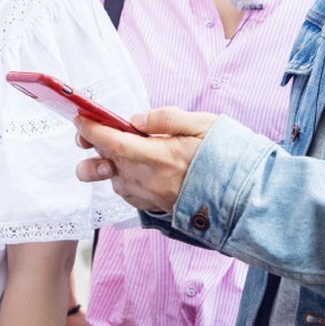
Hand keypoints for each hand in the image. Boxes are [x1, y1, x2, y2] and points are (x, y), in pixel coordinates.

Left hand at [74, 107, 218, 214]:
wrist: (244, 197)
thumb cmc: (225, 156)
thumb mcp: (203, 125)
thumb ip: (167, 118)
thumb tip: (135, 119)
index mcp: (161, 156)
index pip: (114, 143)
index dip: (92, 130)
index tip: (80, 118)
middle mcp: (150, 180)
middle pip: (104, 165)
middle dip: (91, 146)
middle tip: (88, 133)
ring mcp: (151, 197)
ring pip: (113, 180)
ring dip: (107, 163)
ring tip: (117, 148)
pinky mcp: (155, 207)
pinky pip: (127, 192)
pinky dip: (122, 178)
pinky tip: (132, 167)